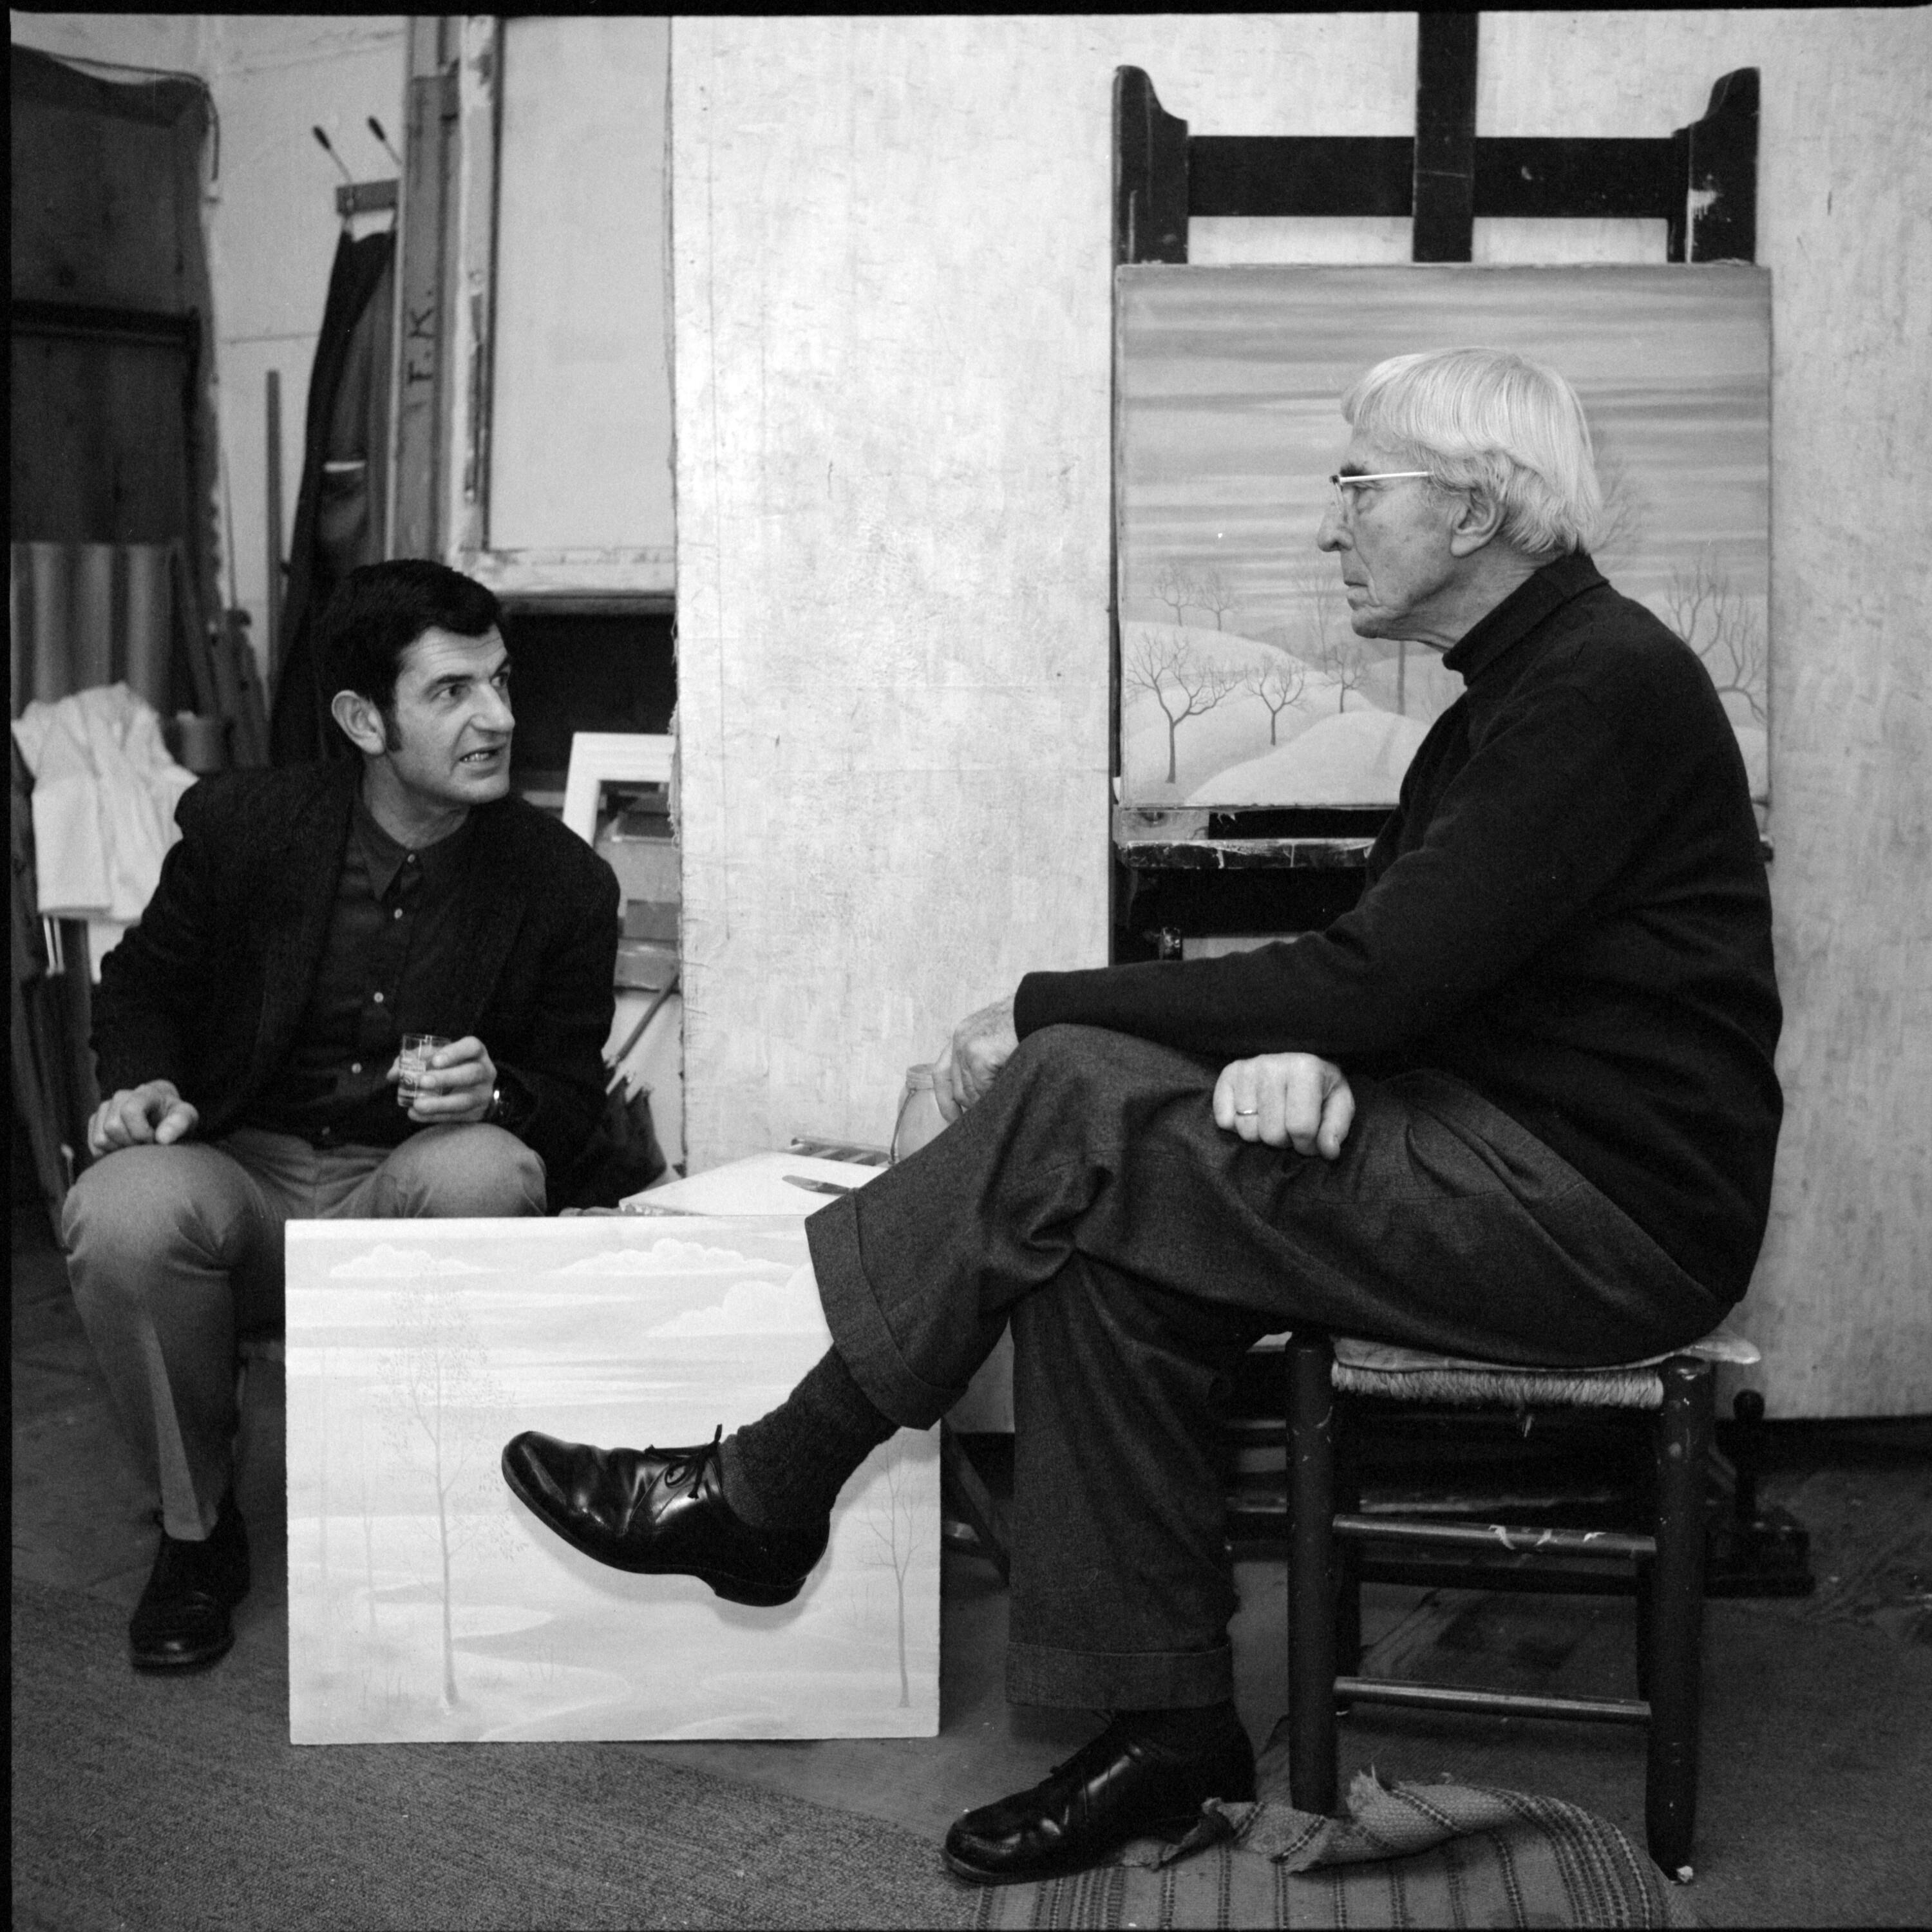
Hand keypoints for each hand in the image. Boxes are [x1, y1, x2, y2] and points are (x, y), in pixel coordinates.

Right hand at [87, 1080, 199, 1157]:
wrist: (162, 1115)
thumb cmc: (174, 1117)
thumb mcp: (186, 1118)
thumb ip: (179, 1124)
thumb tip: (162, 1138)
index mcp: (145, 1093)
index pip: (129, 1111)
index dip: (140, 1132)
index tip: (155, 1140)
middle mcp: (121, 1097)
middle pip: (113, 1128)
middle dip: (131, 1143)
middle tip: (147, 1145)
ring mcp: (105, 1108)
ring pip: (101, 1139)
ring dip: (120, 1149)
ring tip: (137, 1146)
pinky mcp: (95, 1121)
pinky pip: (94, 1146)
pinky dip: (109, 1154)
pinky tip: (125, 1148)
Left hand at [389, 1035, 495, 1123]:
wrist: (473, 1090)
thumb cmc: (450, 1068)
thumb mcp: (438, 1057)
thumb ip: (416, 1060)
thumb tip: (394, 1073)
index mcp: (476, 1053)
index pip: (471, 1047)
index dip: (454, 1053)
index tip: (434, 1061)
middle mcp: (485, 1072)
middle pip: (472, 1073)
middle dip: (446, 1078)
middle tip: (422, 1082)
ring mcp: (483, 1094)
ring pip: (466, 1100)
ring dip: (439, 1103)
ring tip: (418, 1104)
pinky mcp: (477, 1113)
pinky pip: (457, 1117)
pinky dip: (435, 1116)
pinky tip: (417, 1114)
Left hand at [931, 995, 1018, 1122]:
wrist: (1044, 1006)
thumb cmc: (1029, 1023)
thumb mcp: (1000, 1038)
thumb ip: (986, 1059)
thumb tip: (981, 1095)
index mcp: (963, 1035)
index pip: (941, 1073)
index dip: (945, 1099)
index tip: (954, 1118)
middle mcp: (960, 1039)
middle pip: (957, 1088)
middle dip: (973, 1106)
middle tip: (992, 1114)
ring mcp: (967, 1047)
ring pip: (969, 1093)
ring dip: (987, 1102)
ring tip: (1006, 1101)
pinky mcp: (979, 1056)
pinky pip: (983, 1090)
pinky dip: (996, 1096)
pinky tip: (1011, 1092)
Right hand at [1213, 1052, 1354, 1159]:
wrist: (1297, 1063)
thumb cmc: (1320, 1088)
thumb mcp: (1339, 1104)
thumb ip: (1336, 1128)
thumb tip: (1328, 1151)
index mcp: (1305, 1069)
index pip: (1300, 1128)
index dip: (1307, 1145)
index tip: (1310, 1139)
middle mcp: (1272, 1065)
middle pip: (1271, 1133)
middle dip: (1283, 1140)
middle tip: (1289, 1127)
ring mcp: (1247, 1069)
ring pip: (1246, 1129)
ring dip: (1261, 1134)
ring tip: (1272, 1119)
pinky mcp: (1228, 1075)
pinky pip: (1224, 1120)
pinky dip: (1237, 1125)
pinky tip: (1253, 1113)